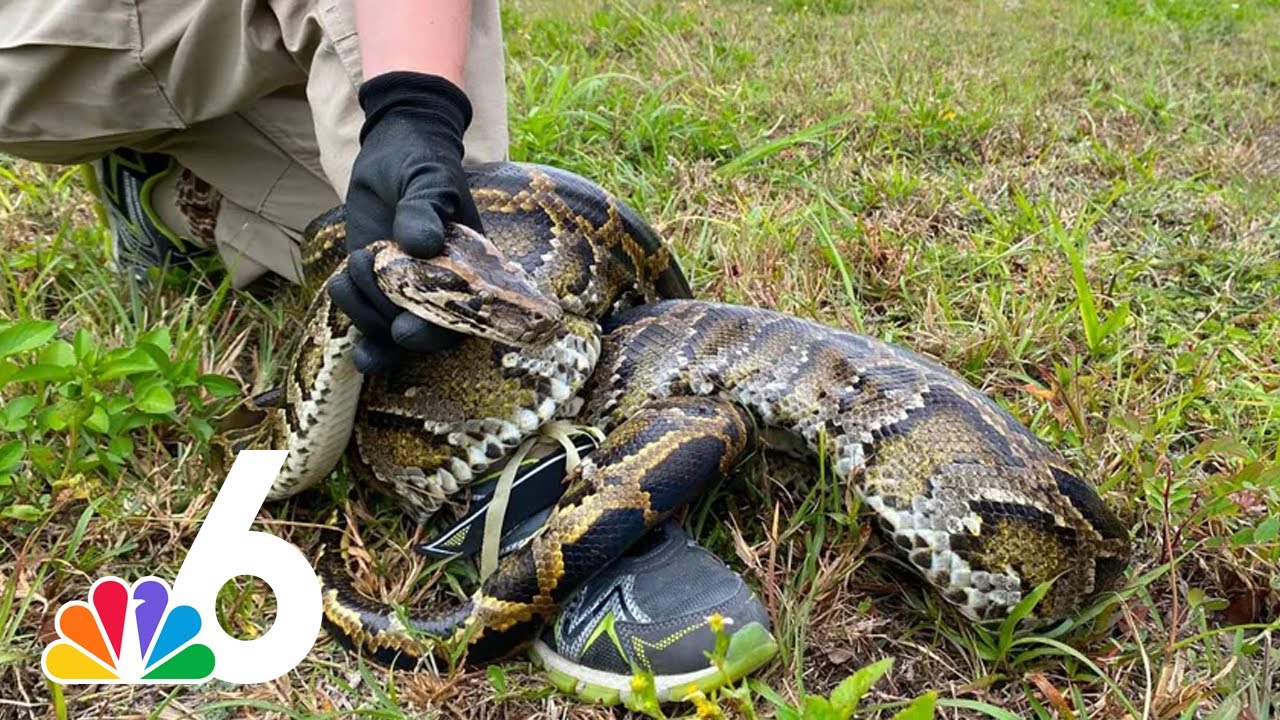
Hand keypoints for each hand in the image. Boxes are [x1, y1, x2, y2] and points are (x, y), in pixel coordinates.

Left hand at [327, 71, 480, 373]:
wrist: (393, 152)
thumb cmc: (423, 163)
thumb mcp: (428, 179)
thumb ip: (425, 209)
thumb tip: (423, 245)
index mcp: (469, 270)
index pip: (462, 318)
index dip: (435, 334)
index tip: (404, 331)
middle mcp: (442, 288)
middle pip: (424, 335)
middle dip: (393, 330)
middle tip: (371, 302)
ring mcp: (406, 291)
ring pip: (389, 330)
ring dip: (365, 311)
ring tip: (354, 265)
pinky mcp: (376, 286)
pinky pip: (365, 317)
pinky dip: (351, 312)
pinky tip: (341, 284)